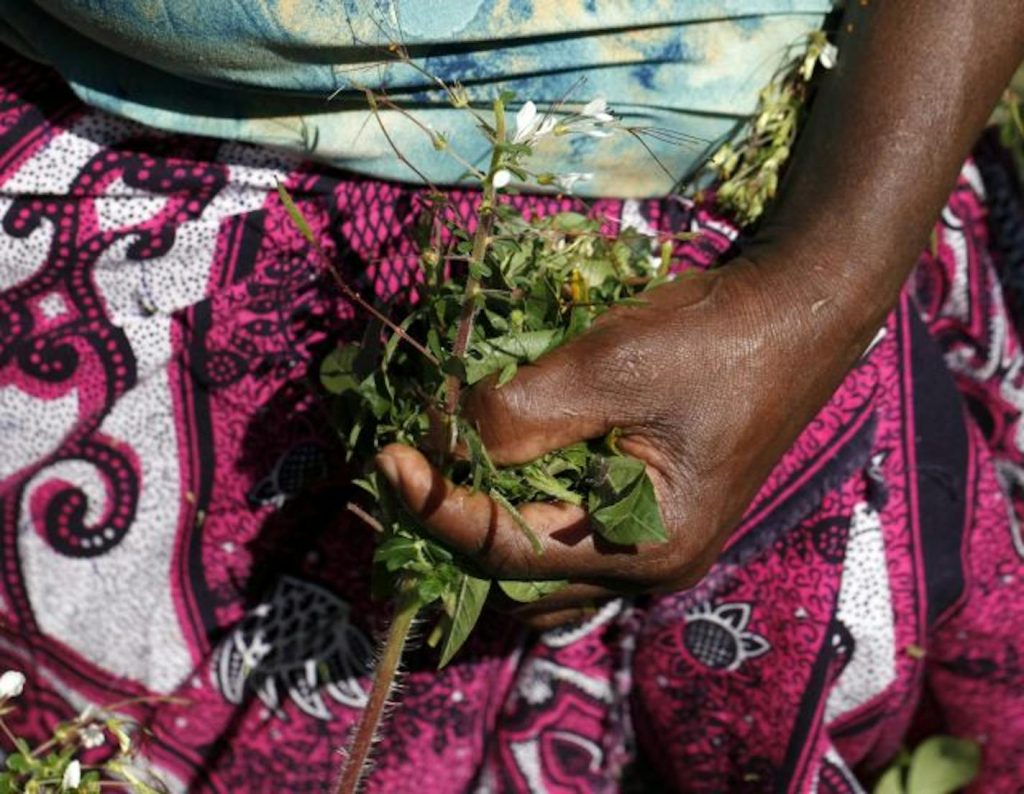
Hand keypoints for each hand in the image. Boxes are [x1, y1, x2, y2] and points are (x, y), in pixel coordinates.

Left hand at [374, 255, 873, 627]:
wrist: (799, 309)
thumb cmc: (715, 339)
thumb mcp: (608, 369)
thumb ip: (516, 415)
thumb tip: (439, 439)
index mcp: (644, 550)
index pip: (507, 551)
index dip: (436, 508)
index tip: (386, 458)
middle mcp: (646, 567)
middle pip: (518, 571)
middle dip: (456, 523)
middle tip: (413, 463)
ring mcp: (652, 542)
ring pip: (540, 557)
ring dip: (487, 515)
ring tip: (447, 462)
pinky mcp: (652, 508)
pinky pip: (568, 526)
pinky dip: (524, 498)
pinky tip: (504, 455)